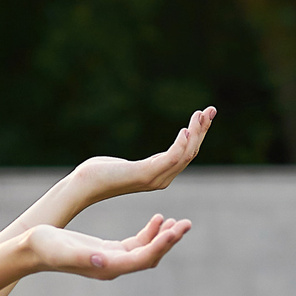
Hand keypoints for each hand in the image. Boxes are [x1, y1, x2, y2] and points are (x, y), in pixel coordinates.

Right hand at [27, 214, 192, 279]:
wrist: (32, 249)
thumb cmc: (45, 247)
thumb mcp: (63, 249)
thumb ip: (83, 256)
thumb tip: (103, 261)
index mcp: (106, 267)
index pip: (142, 259)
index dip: (161, 245)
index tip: (176, 229)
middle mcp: (113, 267)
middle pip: (150, 257)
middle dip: (169, 241)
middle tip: (186, 223)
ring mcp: (112, 261)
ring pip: (147, 251)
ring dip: (163, 237)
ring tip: (179, 221)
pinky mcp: (109, 252)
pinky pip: (137, 245)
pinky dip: (150, 233)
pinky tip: (158, 219)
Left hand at [69, 108, 216, 206]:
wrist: (84, 185)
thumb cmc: (101, 173)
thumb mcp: (126, 165)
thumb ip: (143, 164)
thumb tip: (144, 161)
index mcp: (160, 175)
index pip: (186, 154)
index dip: (198, 134)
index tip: (205, 115)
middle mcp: (163, 179)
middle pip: (191, 152)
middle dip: (203, 130)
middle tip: (211, 110)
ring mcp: (155, 178)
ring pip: (185, 154)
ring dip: (195, 133)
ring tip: (200, 115)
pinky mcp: (145, 174)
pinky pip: (171, 158)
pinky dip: (181, 143)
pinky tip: (185, 129)